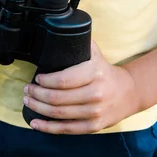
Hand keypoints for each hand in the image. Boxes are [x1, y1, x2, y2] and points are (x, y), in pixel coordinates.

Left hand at [23, 41, 141, 134]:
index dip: (45, 81)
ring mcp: (95, 112)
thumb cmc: (104, 72)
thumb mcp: (94, 53)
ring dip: (38, 108)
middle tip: (27, 89)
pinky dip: (47, 127)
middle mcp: (96, 94)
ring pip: (59, 113)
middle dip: (36, 94)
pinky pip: (66, 129)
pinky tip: (35, 123)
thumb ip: (79, 42)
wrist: (129, 93)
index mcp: (94, 74)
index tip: (36, 78)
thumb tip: (59, 27)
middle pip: (57, 98)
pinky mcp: (93, 126)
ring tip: (28, 100)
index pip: (63, 80)